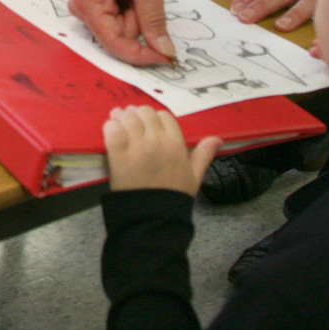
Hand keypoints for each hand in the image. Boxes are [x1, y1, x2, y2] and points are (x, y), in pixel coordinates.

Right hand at [68, 0, 176, 64]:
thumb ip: (154, 21)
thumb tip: (165, 53)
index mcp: (87, 3)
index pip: (115, 45)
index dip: (142, 55)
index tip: (168, 58)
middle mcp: (80, 10)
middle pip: (118, 38)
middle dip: (139, 24)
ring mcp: (87, 9)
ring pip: (122, 32)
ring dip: (137, 17)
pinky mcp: (95, 7)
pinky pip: (120, 22)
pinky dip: (133, 12)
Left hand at [104, 105, 221, 194]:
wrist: (153, 216)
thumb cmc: (174, 195)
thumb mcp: (194, 175)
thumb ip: (204, 154)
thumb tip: (218, 139)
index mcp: (175, 143)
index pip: (163, 116)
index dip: (155, 118)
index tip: (148, 124)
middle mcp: (157, 140)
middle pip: (144, 113)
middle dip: (137, 114)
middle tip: (130, 119)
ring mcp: (137, 146)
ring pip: (127, 117)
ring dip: (121, 116)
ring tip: (117, 119)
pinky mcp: (118, 154)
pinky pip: (111, 129)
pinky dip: (110, 126)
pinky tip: (110, 130)